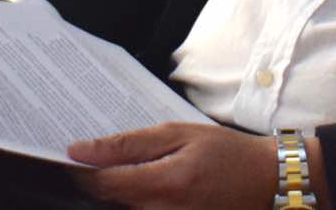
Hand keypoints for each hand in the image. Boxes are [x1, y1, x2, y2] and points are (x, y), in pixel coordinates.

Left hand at [70, 123, 317, 207]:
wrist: (264, 181)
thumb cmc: (224, 152)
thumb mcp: (177, 133)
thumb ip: (128, 144)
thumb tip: (80, 151)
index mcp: (166, 184)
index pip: (102, 184)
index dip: (80, 171)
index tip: (70, 155)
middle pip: (109, 201)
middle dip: (98, 179)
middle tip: (94, 155)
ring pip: (124, 209)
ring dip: (118, 191)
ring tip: (128, 167)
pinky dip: (136, 199)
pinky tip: (144, 182)